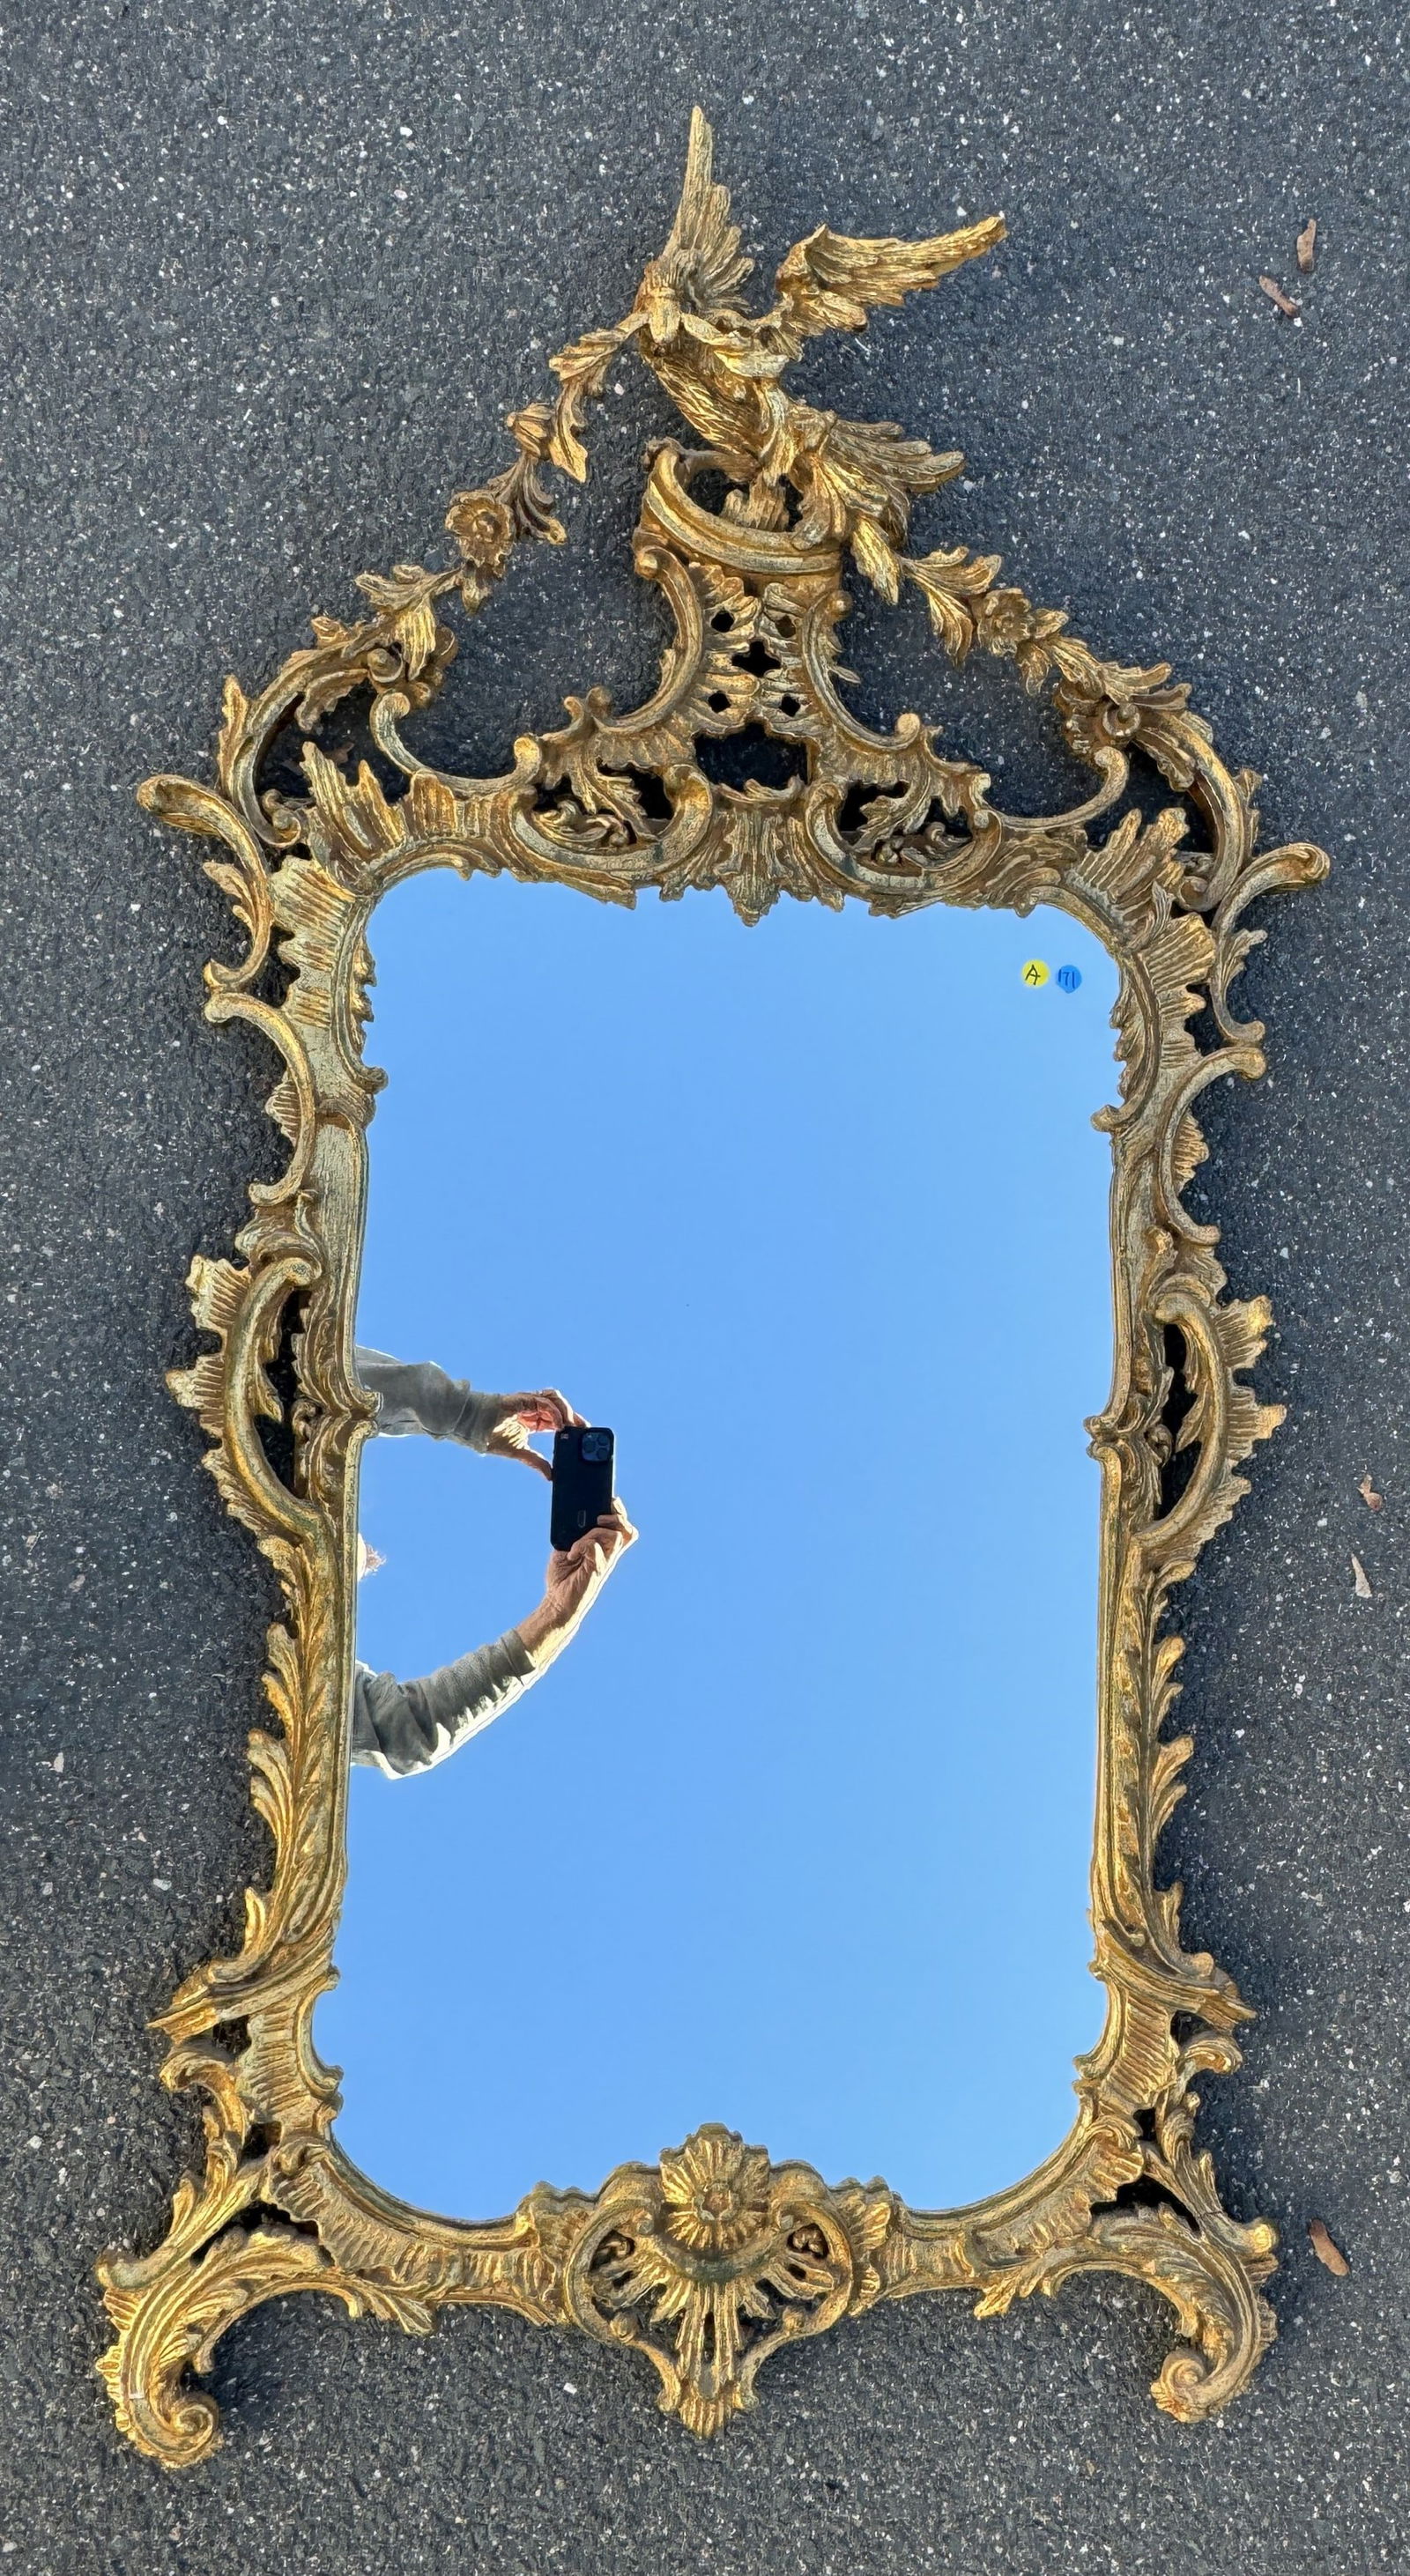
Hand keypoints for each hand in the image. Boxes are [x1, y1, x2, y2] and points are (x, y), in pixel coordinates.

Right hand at [482, 1388, 584, 1479]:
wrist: (471, 1427)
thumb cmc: (490, 1436)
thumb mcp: (519, 1452)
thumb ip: (536, 1461)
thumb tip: (551, 1476)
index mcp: (533, 1420)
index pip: (558, 1420)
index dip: (572, 1426)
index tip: (585, 1438)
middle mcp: (533, 1408)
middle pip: (561, 1408)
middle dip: (575, 1419)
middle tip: (587, 1433)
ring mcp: (528, 1402)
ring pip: (555, 1399)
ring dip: (566, 1411)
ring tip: (574, 1427)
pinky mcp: (523, 1399)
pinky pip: (544, 1402)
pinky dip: (554, 1412)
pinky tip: (559, 1425)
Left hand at [514, 1498, 637, 1668]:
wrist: (557, 1602)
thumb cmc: (563, 1576)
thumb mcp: (566, 1547)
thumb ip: (573, 1532)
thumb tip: (574, 1514)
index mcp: (605, 1548)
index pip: (623, 1527)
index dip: (620, 1511)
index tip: (610, 1500)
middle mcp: (609, 1555)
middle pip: (628, 1531)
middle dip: (618, 1517)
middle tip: (599, 1517)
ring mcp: (605, 1563)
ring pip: (615, 1536)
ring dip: (596, 1532)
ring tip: (580, 1540)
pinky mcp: (596, 1570)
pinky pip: (595, 1548)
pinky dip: (582, 1545)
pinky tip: (571, 1553)